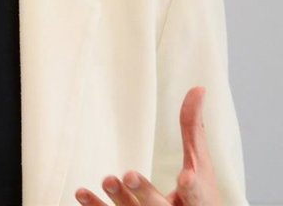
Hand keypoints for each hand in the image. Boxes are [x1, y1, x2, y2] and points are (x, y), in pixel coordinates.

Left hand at [74, 87, 218, 205]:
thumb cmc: (197, 195)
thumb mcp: (201, 163)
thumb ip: (194, 129)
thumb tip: (198, 87)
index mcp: (196, 201)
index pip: (196, 194)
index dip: (191, 186)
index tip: (186, 177)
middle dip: (145, 192)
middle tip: (129, 174)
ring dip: (119, 198)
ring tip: (107, 179)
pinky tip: (82, 193)